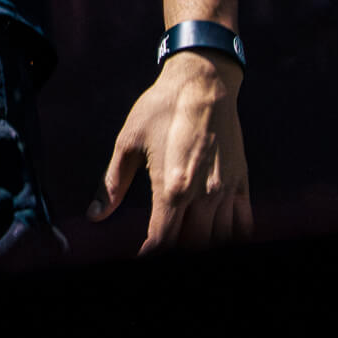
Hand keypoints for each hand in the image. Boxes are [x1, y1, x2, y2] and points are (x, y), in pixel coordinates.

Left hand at [87, 51, 250, 252]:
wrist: (203, 80)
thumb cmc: (161, 108)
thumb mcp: (128, 141)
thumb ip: (112, 182)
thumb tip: (94, 215)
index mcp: (171, 188)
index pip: (162, 242)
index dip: (149, 255)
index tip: (139, 256)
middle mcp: (202, 195)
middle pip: (192, 246)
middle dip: (174, 252)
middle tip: (158, 248)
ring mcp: (225, 191)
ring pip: (219, 240)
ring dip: (200, 246)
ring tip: (184, 243)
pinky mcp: (241, 182)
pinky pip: (243, 225)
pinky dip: (231, 239)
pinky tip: (216, 239)